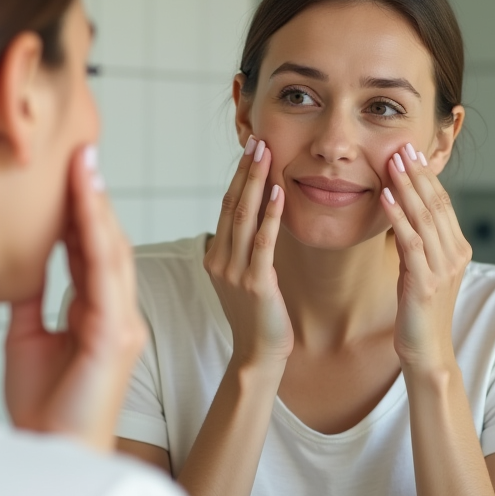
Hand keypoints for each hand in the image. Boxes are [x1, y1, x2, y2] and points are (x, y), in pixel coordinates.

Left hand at [4, 145, 147, 450]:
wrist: (52, 454)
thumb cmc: (44, 408)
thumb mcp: (29, 341)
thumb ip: (31, 301)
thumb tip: (18, 265)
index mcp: (98, 313)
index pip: (91, 250)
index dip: (81, 208)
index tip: (67, 169)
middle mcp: (117, 313)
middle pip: (106, 241)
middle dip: (93, 195)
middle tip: (80, 150)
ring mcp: (121, 323)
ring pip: (111, 252)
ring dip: (97, 207)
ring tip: (85, 166)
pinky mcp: (115, 336)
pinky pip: (106, 278)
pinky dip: (95, 240)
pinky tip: (83, 211)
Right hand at [203, 135, 292, 368]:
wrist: (258, 356)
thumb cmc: (257, 317)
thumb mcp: (244, 277)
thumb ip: (244, 248)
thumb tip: (257, 216)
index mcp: (215, 256)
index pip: (225, 206)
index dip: (237, 175)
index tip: (250, 149)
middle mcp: (219, 260)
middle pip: (231, 204)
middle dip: (245, 170)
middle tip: (257, 139)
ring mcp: (234, 272)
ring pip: (243, 217)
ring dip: (255, 182)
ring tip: (266, 154)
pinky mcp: (256, 284)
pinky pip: (263, 242)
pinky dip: (271, 215)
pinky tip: (279, 192)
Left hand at [378, 143, 471, 375]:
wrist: (427, 352)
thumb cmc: (420, 313)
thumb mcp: (422, 272)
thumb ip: (418, 244)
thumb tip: (404, 214)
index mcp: (458, 250)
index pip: (444, 204)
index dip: (428, 177)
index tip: (412, 152)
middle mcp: (455, 255)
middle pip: (437, 204)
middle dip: (418, 173)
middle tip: (403, 146)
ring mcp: (443, 268)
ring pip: (426, 217)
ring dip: (407, 187)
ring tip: (393, 162)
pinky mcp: (426, 282)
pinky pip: (411, 241)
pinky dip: (398, 216)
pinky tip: (385, 197)